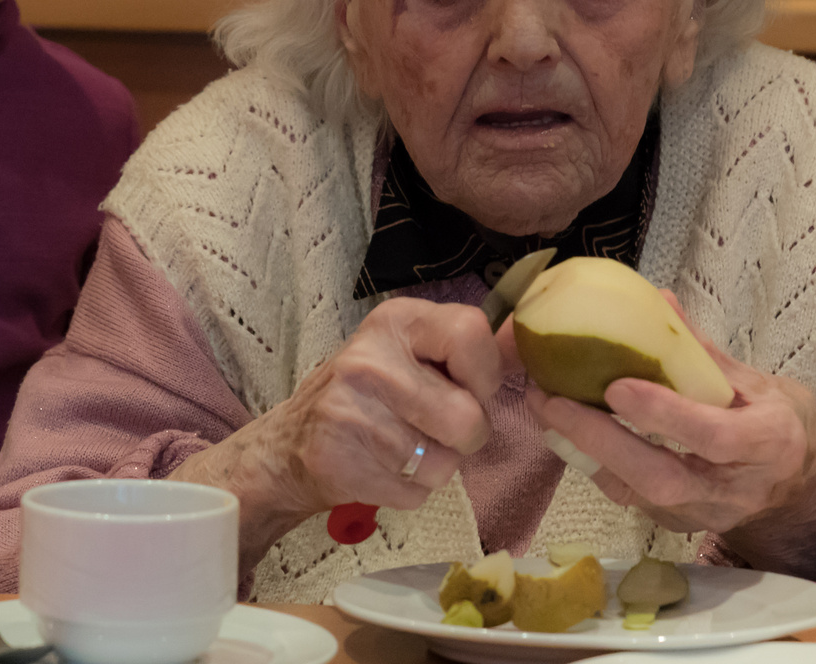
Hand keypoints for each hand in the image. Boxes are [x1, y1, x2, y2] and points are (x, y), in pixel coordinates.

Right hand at [171, 297, 501, 566]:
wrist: (286, 448)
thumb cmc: (363, 396)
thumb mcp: (404, 351)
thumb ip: (458, 351)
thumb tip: (529, 349)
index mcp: (393, 322)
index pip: (472, 334)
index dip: (485, 374)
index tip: (467, 388)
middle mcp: (370, 360)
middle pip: (468, 418)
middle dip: (466, 437)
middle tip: (436, 430)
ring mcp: (352, 413)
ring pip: (445, 463)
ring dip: (434, 466)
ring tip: (400, 447)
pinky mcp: (344, 463)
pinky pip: (417, 493)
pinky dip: (409, 490)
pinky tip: (380, 468)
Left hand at [506, 291, 815, 579]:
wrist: (798, 494)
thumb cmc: (777, 424)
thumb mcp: (759, 381)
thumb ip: (704, 350)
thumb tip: (656, 299)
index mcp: (767, 444)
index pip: (713, 437)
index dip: (663, 414)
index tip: (615, 386)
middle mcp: (732, 488)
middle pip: (661, 477)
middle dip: (601, 440)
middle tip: (552, 401)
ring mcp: (700, 513)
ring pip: (636, 494)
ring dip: (584, 451)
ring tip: (544, 408)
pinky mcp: (674, 524)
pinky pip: (627, 498)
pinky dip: (591, 463)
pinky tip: (561, 430)